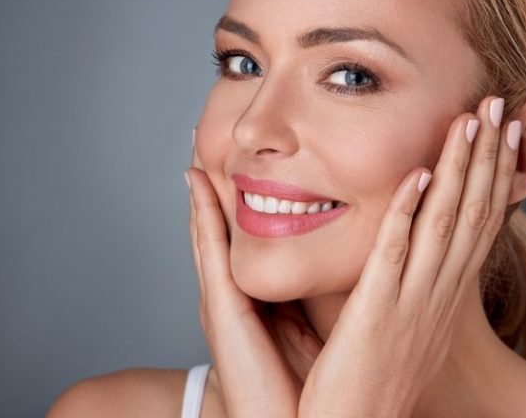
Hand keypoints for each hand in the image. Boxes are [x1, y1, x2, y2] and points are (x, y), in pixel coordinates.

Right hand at [186, 131, 322, 417]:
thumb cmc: (303, 386)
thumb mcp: (307, 330)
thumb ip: (308, 299)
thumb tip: (331, 272)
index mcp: (254, 298)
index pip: (241, 239)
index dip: (236, 200)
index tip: (239, 162)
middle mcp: (230, 293)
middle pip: (216, 227)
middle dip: (210, 185)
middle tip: (201, 139)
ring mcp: (218, 297)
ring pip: (205, 229)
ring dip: (199, 188)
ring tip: (194, 146)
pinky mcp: (218, 306)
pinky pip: (208, 248)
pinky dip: (201, 212)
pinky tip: (198, 179)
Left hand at [297, 96, 520, 416]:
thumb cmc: (367, 384)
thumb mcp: (398, 332)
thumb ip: (398, 292)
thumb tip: (395, 261)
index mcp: (441, 299)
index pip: (476, 228)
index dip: (491, 179)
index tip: (500, 136)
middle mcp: (437, 296)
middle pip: (472, 216)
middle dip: (487, 159)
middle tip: (498, 108)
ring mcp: (411, 303)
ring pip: (444, 226)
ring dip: (458, 170)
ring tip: (470, 122)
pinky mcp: (377, 314)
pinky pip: (396, 255)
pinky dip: (408, 213)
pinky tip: (416, 175)